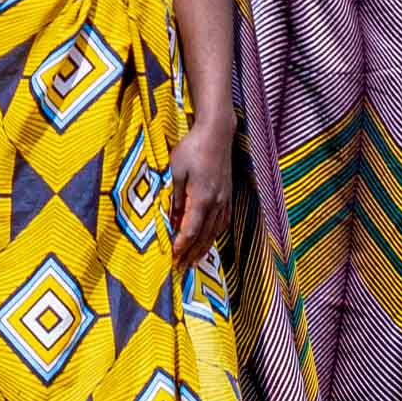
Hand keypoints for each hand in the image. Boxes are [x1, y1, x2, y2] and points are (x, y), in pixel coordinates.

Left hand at [168, 122, 234, 265]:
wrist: (217, 132)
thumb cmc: (192, 148)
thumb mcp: (176, 171)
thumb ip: (175, 198)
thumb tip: (173, 219)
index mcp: (201, 198)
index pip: (190, 230)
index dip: (182, 246)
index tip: (173, 258)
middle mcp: (216, 203)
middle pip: (204, 236)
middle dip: (192, 254)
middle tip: (182, 268)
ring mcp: (224, 199)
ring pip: (215, 231)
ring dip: (204, 248)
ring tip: (195, 260)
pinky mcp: (228, 194)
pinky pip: (222, 221)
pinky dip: (214, 234)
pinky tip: (209, 238)